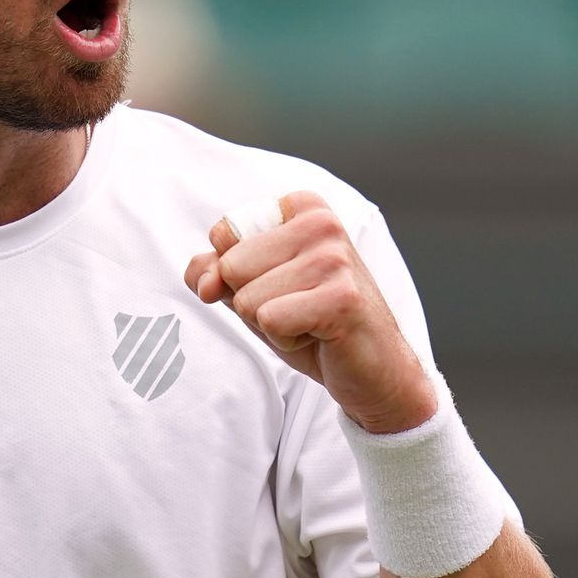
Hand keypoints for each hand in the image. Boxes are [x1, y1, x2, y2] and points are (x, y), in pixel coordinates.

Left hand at [184, 191, 437, 433]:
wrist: (373, 369)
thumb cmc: (313, 324)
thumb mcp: (255, 289)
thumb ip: (217, 273)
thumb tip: (203, 280)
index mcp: (302, 207)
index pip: (223, 235)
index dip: (238, 274)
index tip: (282, 284)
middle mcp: (321, 222)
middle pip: (231, 267)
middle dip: (254, 301)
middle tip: (299, 309)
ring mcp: (333, 259)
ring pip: (248, 299)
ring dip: (271, 324)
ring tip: (311, 321)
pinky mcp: (340, 298)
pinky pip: (269, 321)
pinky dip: (285, 341)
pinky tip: (320, 336)